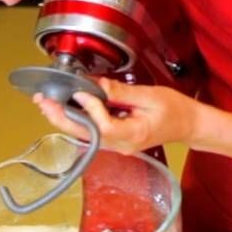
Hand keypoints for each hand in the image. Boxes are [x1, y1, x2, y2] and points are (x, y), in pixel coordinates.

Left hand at [34, 78, 201, 153]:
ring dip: (64, 120)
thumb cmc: (174, 111)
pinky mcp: (113, 141)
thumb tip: (97, 85)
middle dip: (62, 118)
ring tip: (46, 103)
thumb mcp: (150, 96)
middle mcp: (121, 145)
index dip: (90, 109)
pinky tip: (63, 109)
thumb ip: (121, 92)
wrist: (186, 125)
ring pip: (84, 136)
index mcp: (133, 135)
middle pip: (86, 135)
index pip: (104, 126)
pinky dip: (75, 121)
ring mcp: (116, 146)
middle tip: (45, 101)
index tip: (81, 91)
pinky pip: (91, 133)